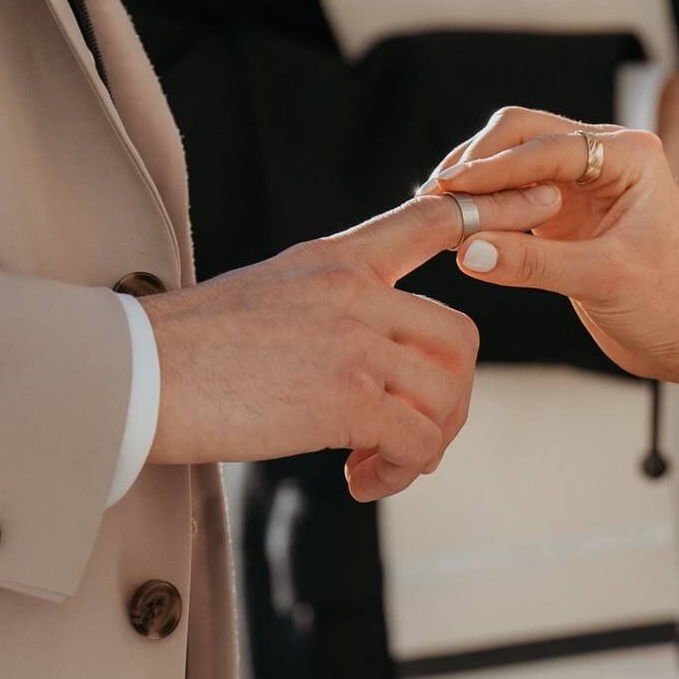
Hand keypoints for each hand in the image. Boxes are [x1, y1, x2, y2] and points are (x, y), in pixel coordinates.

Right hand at [138, 189, 561, 500]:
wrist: (133, 377)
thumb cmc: (179, 351)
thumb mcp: (262, 299)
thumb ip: (322, 309)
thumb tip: (356, 355)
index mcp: (334, 260)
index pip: (430, 219)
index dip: (496, 206)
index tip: (545, 198)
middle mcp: (354, 292)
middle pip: (458, 339)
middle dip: (448, 398)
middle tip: (407, 438)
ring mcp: (354, 343)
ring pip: (445, 396)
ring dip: (423, 446)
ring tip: (376, 468)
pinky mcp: (345, 400)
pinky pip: (417, 441)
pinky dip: (400, 471)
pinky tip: (360, 480)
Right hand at [418, 108, 678, 388]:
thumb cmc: (675, 303)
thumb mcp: (604, 280)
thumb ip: (533, 263)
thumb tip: (467, 248)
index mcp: (628, 156)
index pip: (547, 145)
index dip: (495, 165)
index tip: (451, 185)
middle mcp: (603, 158)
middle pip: (521, 135)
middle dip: (477, 162)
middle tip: (436, 196)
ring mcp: (580, 184)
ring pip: (511, 161)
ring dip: (476, 183)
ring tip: (436, 210)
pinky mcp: (563, 214)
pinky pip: (511, 195)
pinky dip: (484, 206)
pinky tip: (457, 226)